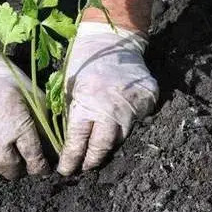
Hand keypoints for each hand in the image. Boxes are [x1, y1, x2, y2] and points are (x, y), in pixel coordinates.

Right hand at [0, 51, 48, 179]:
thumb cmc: (11, 86)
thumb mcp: (37, 102)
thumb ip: (46, 129)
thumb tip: (56, 152)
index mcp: (18, 128)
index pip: (33, 160)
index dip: (40, 168)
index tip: (42, 168)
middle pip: (10, 169)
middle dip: (19, 169)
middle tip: (21, 163)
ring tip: (3, 152)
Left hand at [57, 22, 157, 174]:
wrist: (113, 42)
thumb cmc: (85, 63)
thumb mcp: (70, 87)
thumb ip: (72, 114)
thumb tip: (69, 142)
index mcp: (86, 104)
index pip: (77, 141)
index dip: (71, 158)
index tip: (65, 170)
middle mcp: (110, 110)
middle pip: (102, 146)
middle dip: (91, 161)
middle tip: (84, 168)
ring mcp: (131, 107)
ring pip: (120, 138)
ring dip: (108, 146)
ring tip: (98, 152)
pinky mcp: (146, 102)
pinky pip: (136, 123)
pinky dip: (126, 127)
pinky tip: (117, 126)